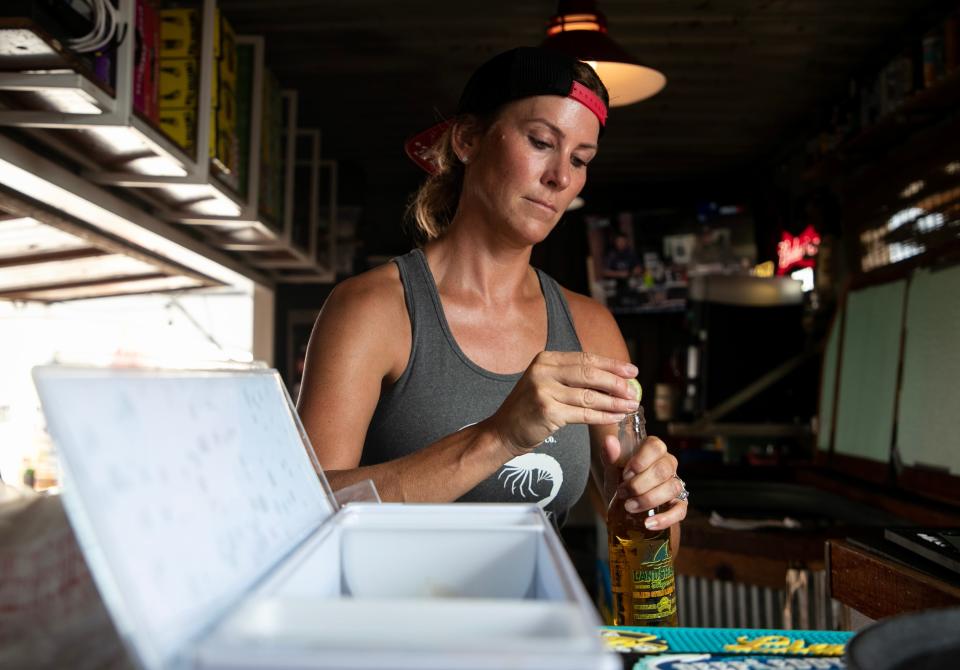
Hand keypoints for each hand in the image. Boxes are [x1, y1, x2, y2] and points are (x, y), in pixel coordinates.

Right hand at [485, 351, 639, 457]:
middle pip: (589, 374)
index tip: (632, 371)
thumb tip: (614, 378)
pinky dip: (602, 416)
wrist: (503, 431)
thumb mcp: (547, 383)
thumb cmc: (531, 408)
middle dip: (616, 383)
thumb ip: (572, 377)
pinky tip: (615, 417)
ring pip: (589, 396)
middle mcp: (543, 370)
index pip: (585, 358)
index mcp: (546, 359)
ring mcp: (543, 390)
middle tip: (633, 391)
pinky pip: (583, 414)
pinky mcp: (547, 411)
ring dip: (614, 402)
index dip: (612, 364)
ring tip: (630, 406)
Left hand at [602, 434, 686, 530]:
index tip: (625, 474)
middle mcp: (668, 464)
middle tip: (622, 493)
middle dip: (639, 484)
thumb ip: (610, 455)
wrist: (624, 502)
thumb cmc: (621, 480)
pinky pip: (680, 510)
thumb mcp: (612, 468)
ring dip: (648, 499)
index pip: (655, 446)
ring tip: (629, 506)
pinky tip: (649, 523)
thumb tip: (609, 441)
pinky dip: (665, 518)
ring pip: (672, 488)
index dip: (640, 460)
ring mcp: (676, 484)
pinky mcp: (679, 504)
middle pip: (662, 470)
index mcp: (653, 450)